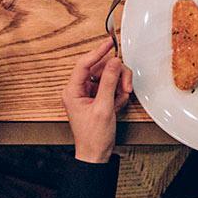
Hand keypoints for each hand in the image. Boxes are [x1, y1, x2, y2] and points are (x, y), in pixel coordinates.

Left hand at [61, 38, 131, 163]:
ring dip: (118, 85)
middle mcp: (78, 90)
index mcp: (72, 91)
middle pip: (100, 69)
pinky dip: (117, 93)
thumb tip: (114, 63)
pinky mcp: (97, 98)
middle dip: (116, 76)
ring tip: (122, 98)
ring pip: (107, 77)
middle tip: (125, 86)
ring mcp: (88, 94)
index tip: (109, 43)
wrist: (96, 154)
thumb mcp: (103, 108)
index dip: (97, 52)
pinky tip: (118, 103)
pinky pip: (110, 86)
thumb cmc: (93, 137)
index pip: (84, 64)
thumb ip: (108, 83)